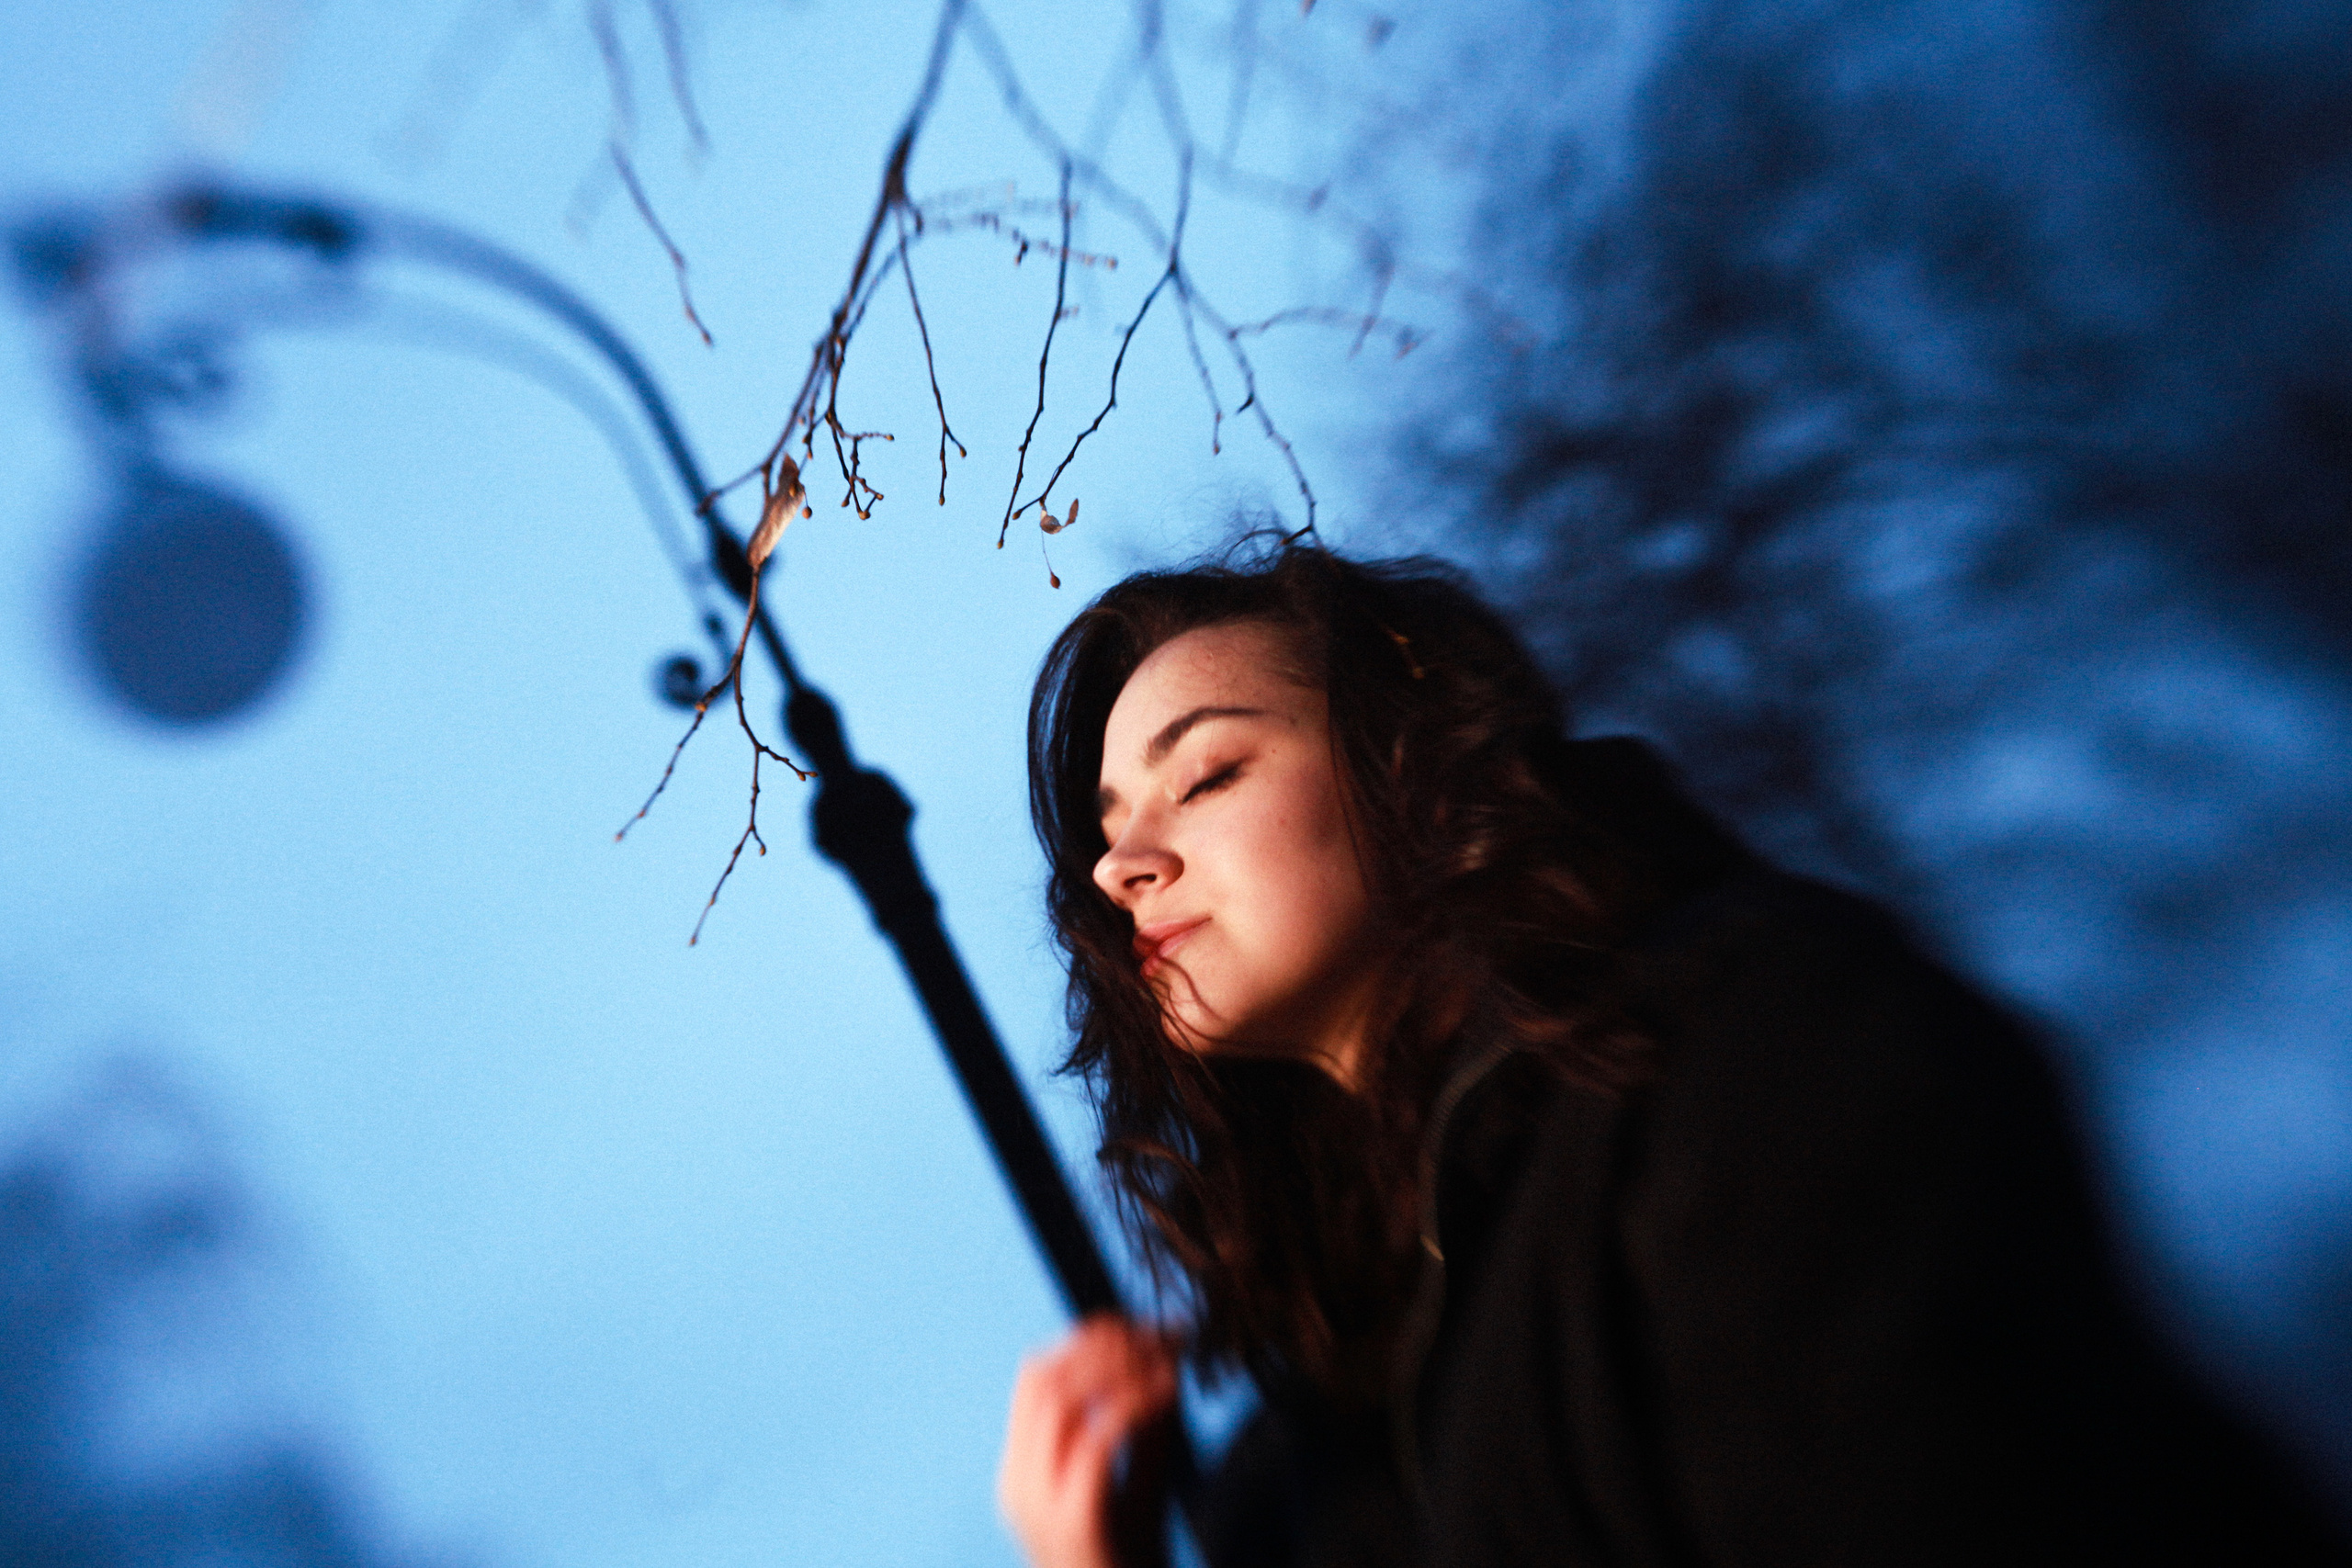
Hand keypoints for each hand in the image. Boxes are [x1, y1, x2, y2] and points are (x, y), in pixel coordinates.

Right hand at [998, 1313, 1180, 1567]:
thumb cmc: (1132, 1564)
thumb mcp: (1138, 1486)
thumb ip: (1146, 1431)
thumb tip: (1167, 1365)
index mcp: (1023, 1474)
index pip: (1035, 1377)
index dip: (1085, 1337)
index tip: (1140, 1324)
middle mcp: (1019, 1484)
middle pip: (1041, 1377)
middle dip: (1101, 1342)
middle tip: (1158, 1334)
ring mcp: (1041, 1504)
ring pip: (1060, 1399)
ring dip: (1117, 1365)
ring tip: (1166, 1357)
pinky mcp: (1077, 1520)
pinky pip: (1097, 1439)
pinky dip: (1134, 1401)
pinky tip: (1170, 1388)